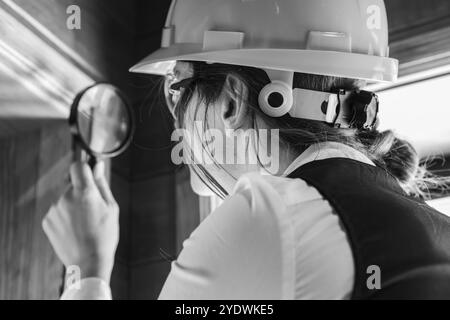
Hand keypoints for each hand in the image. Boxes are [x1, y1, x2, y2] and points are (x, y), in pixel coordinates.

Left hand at [42, 161, 118, 282]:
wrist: (88, 262)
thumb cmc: (104, 235)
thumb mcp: (111, 208)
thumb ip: (102, 184)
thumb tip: (98, 166)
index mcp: (84, 192)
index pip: (78, 166)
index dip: (85, 169)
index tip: (90, 176)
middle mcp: (66, 198)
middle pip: (72, 183)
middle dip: (80, 191)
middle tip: (92, 209)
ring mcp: (54, 209)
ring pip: (64, 197)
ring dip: (72, 204)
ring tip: (83, 223)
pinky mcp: (47, 220)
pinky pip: (57, 210)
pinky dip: (65, 215)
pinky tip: (74, 229)